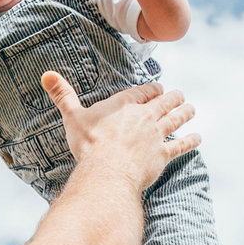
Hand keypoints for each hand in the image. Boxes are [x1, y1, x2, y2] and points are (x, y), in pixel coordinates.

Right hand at [43, 70, 195, 192]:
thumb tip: (46, 74)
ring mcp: (156, 135)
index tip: (158, 88)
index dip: (152, 89)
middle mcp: (145, 116)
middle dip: (173, 97)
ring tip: (192, 108)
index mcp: (125, 104)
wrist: (107, 170)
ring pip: (176, 119)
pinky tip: (197, 138)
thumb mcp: (72, 116)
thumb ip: (62, 94)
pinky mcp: (162, 155)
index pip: (144, 92)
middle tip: (180, 95)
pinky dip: (190, 141)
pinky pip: (181, 145)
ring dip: (185, 112)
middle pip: (164, 102)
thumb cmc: (89, 143)